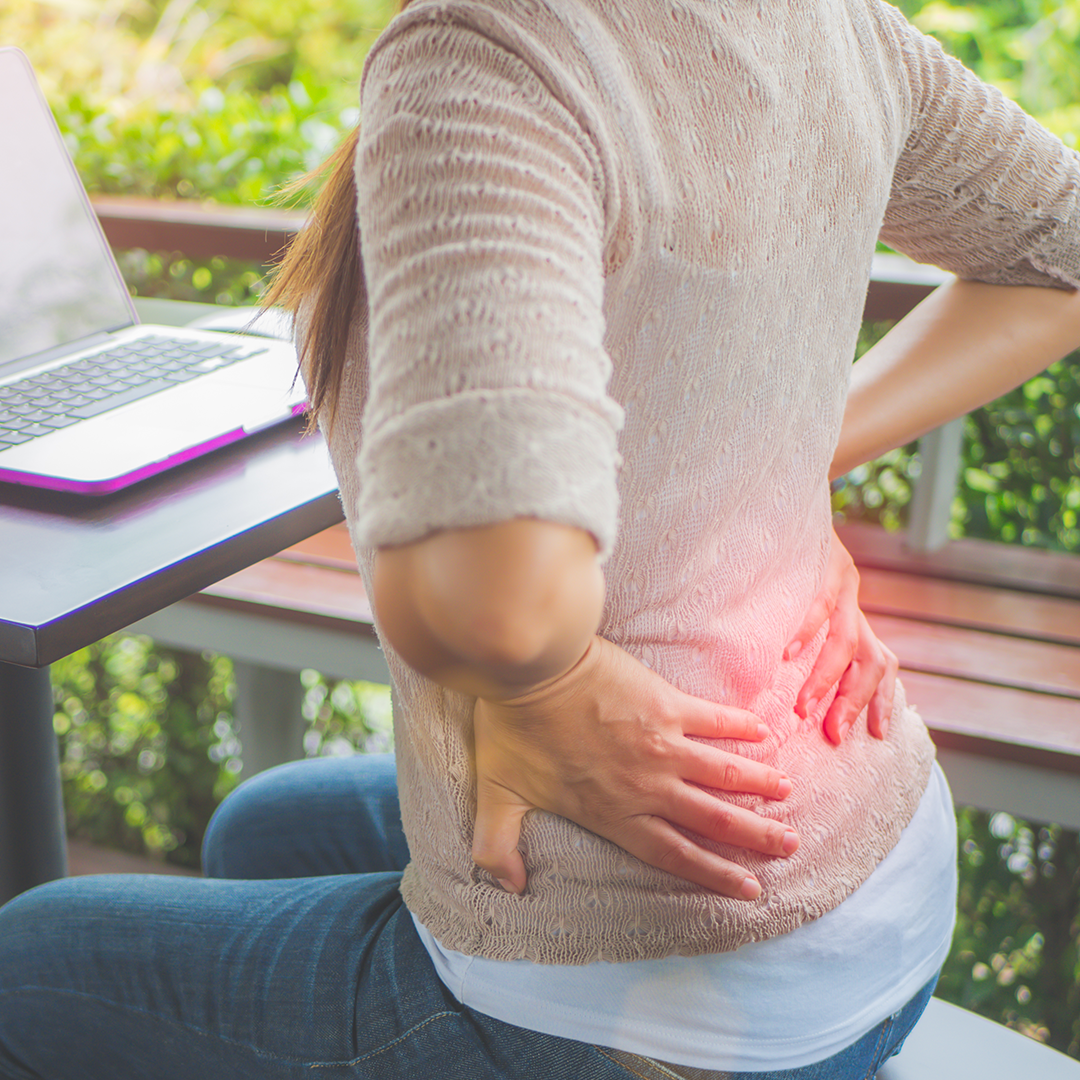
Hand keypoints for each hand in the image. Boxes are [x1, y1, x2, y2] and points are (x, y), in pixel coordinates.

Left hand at [471, 636, 797, 898]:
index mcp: (612, 812)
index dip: (713, 874)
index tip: (748, 889)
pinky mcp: (666, 704)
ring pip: (723, 772)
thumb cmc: (511, 730)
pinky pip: (714, 720)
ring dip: (758, 783)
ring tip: (787, 792)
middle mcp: (646, 785)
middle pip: (712, 818)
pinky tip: (762, 731)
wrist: (530, 671)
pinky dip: (739, 727)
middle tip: (788, 845)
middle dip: (754, 836)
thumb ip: (498, 847)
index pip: (673, 853)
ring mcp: (661, 744)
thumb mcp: (497, 796)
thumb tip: (507, 888)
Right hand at [786, 529, 897, 743]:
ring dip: (826, 680)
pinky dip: (804, 631)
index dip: (884, 699)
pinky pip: (817, 604)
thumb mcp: (806, 595)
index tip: (878, 735)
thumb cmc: (790, 554)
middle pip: (872, 660)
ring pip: (845, 641)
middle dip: (854, 701)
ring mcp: (843, 582)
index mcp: (855, 612)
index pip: (882, 663)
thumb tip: (784, 671)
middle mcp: (855, 602)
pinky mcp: (826, 564)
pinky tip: (787, 655)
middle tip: (832, 733)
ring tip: (805, 707)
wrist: (792, 496)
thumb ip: (810, 628)